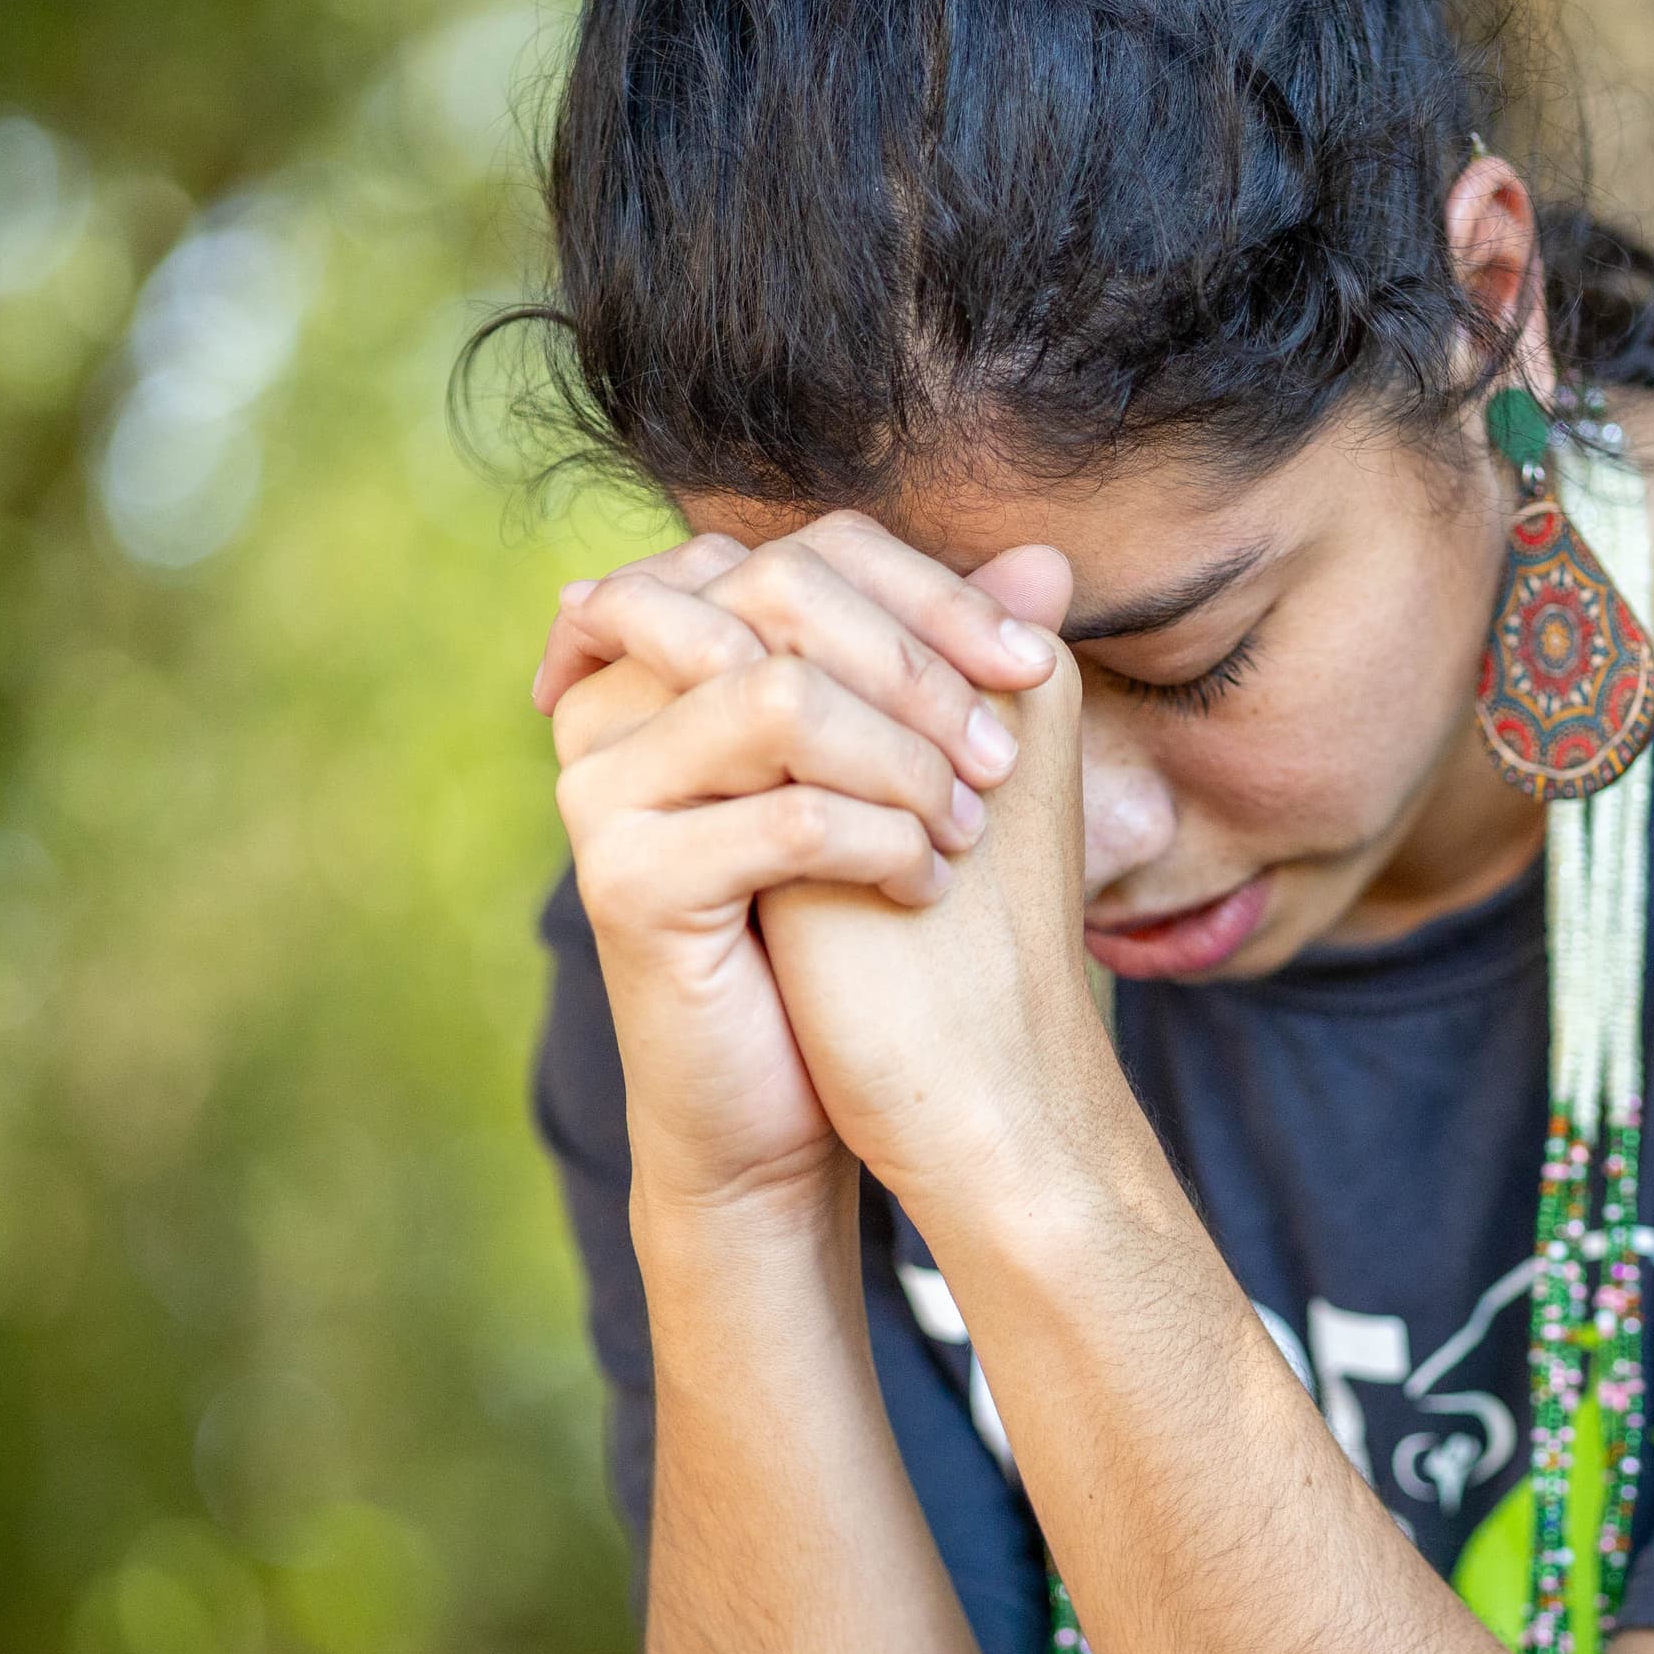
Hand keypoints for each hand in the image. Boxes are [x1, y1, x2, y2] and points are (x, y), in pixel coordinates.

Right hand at [539, 511, 1069, 1230]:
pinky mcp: (624, 880)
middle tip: (1002, 758)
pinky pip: (785, 818)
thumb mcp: (906, 775)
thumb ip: (954, 665)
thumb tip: (1047, 562)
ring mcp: (606, 786)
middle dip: (921, 671)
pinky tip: (921, 887)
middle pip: (783, 595)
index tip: (1030, 663)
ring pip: (783, 699)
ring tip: (962, 828)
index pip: (809, 553)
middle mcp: (615, 696)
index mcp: (672, 647)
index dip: (933, 594)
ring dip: (906, 762)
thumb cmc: (842, 927)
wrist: (779, 1101)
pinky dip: (882, 845)